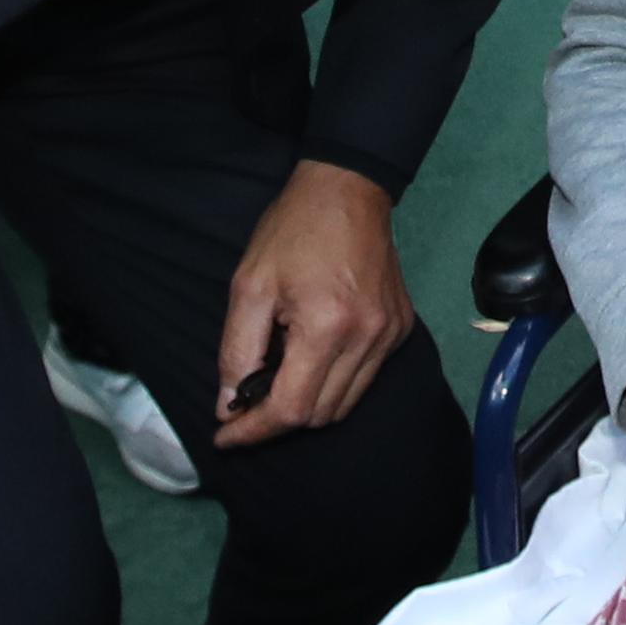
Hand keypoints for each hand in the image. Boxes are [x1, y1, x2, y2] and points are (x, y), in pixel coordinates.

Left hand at [212, 159, 413, 448]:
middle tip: (244, 404)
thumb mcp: (249, 285)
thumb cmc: (293, 230)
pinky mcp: (400, 329)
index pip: (291, 408)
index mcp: (327, 326)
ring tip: (276, 380)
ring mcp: (389, 336)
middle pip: (319, 415)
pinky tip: (311, 359)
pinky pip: (364, 379)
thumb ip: (236, 351)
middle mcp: (367, 339)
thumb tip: (229, 406)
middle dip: (277, 420)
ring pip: (344, 405)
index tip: (225, 436)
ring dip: (306, 405)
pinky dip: (333, 384)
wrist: (348, 188)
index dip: (254, 431)